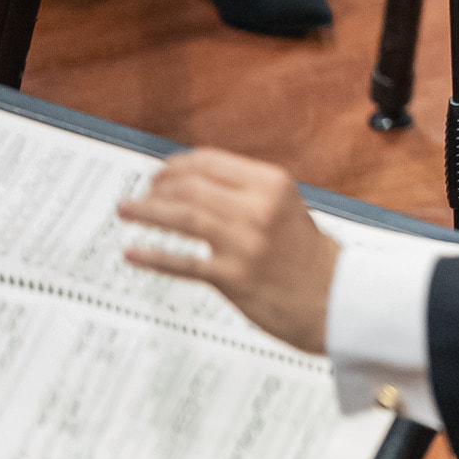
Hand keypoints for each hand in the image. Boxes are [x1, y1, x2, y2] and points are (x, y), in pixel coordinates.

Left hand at [118, 151, 338, 353]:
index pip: (211, 162)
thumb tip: (193, 182)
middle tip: (138, 197)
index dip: (176, 165)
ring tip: (126, 211)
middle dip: (157, 189)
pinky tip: (133, 252)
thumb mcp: (284, 206)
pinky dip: (154, 256)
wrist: (332, 296)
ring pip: (184, 217)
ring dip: (147, 212)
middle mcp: (259, 208)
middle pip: (192, 187)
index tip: (158, 173)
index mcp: (272, 184)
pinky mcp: (234, 276)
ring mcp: (246, 243)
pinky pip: (183, 263)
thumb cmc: (304, 254)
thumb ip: (246, 191)